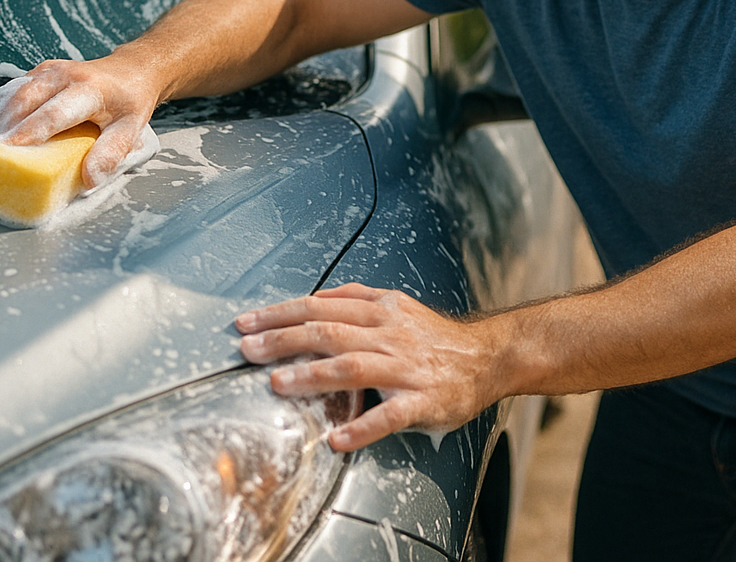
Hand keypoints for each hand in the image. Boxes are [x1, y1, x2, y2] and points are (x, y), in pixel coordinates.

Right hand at [0, 57, 157, 187]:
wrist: (130, 70)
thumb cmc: (129, 103)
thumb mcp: (130, 129)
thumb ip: (111, 153)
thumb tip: (89, 180)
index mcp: (89, 90)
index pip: (54, 113)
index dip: (29, 131)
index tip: (7, 149)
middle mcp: (65, 75)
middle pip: (25, 99)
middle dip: (1, 124)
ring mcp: (49, 71)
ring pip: (13, 91)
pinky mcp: (38, 73)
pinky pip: (12, 89)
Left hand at [235, 284, 503, 451]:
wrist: (488, 357)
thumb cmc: (434, 336)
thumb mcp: (396, 304)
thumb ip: (356, 298)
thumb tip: (315, 296)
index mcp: (379, 310)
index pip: (320, 307)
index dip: (280, 314)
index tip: (246, 323)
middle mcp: (389, 335)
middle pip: (328, 332)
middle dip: (283, 340)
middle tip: (247, 350)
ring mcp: (406, 369)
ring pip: (353, 367)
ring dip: (312, 376)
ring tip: (277, 384)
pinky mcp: (423, 401)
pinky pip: (390, 415)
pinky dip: (362, 428)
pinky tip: (337, 440)